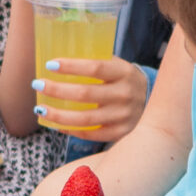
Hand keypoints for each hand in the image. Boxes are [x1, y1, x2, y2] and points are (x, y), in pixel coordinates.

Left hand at [32, 57, 149, 142]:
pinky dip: (70, 130)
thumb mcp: (118, 67)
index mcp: (124, 72)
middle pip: (85, 94)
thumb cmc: (124, 81)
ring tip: (40, 108)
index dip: (71, 66)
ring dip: (58, 114)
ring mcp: (124, 116)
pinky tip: (55, 124)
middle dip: (56, 89)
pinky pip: (90, 134)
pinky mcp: (121, 133)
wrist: (158, 104)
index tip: (49, 64)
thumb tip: (58, 60)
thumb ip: (96, 62)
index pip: (95, 68)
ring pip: (84, 119)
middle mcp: (126, 94)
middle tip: (37, 83)